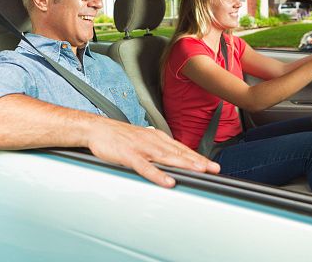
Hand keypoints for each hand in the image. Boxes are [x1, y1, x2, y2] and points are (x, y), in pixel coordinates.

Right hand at [87, 124, 220, 187]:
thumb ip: (157, 149)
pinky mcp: (129, 155)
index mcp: (157, 138)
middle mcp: (153, 141)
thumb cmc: (119, 136)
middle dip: (198, 161)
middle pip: (179, 152)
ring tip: (198, 171)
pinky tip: (168, 181)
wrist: (97, 129)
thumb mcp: (142, 140)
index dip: (198, 157)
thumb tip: (171, 157)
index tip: (212, 165)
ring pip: (167, 157)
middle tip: (214, 169)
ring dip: (184, 164)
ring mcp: (142, 148)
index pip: (181, 148)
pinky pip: (146, 167)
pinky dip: (158, 174)